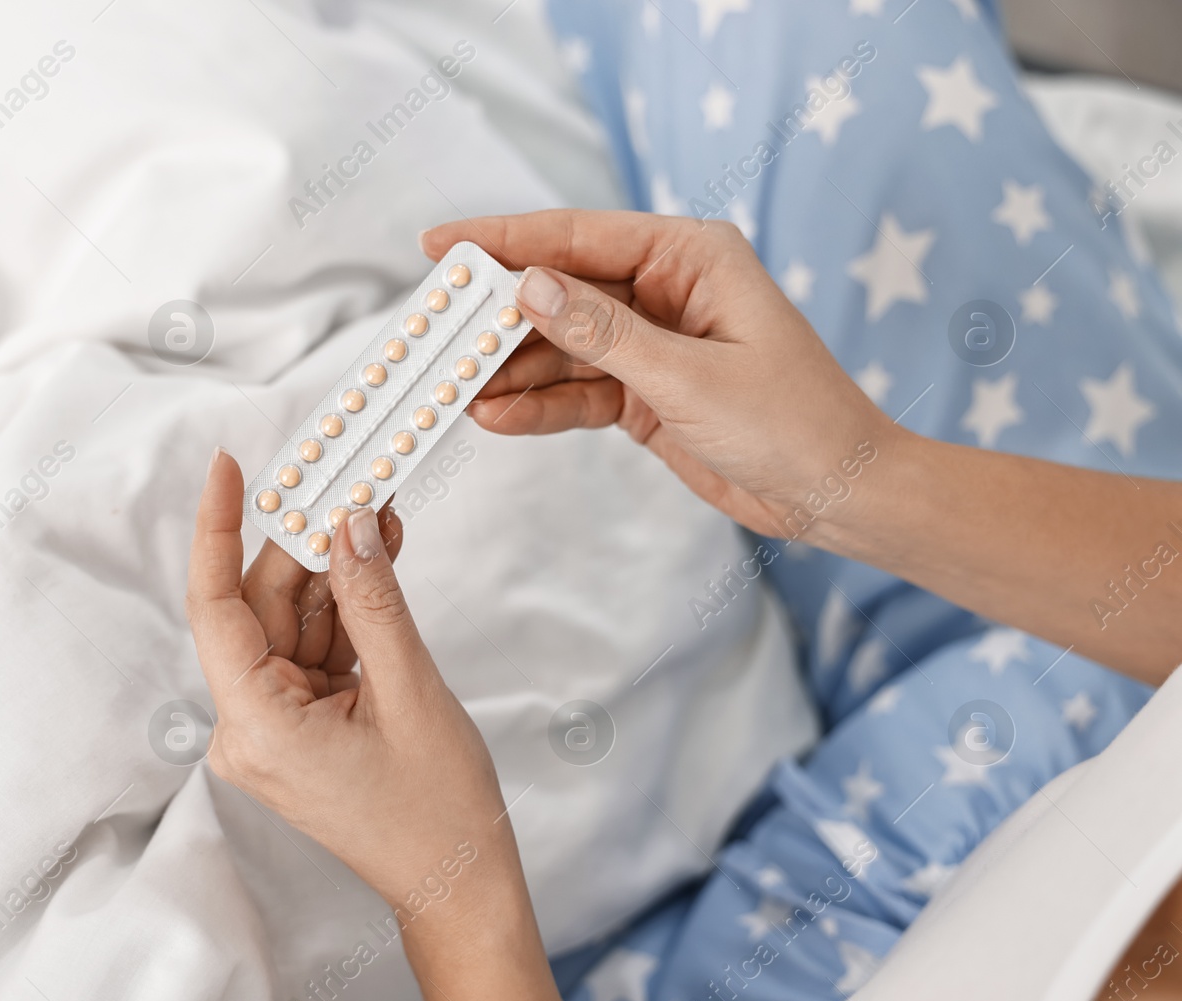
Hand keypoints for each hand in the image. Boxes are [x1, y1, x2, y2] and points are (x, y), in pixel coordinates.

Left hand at [187, 448, 591, 1000]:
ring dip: (336, 570)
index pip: (215, 607)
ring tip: (383, 518)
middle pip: (262, 607)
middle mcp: (250, 727)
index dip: (217, 530)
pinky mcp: (301, 724)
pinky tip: (379, 562)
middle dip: (307, 543)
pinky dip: (347, 608)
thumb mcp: (410, 690)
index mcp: (257, 727)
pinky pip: (314, 647)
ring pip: (292, 621)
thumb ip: (373, 600)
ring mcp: (275, 727)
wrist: (458, 880)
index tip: (229, 468)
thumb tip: (349, 523)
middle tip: (349, 480)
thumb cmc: (436, 810)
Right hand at [422, 210, 901, 543]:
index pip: (580, 236)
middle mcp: (666, 289)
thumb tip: (528, 286)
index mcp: (690, 256)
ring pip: (561, 345)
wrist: (836, 494)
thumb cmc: (791, 422)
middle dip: (498, 313)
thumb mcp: (688, 376)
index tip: (441, 245)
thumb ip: (602, 333)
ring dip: (511, 369)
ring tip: (454, 387)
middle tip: (434, 330)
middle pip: (561, 290)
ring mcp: (652, 342)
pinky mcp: (645, 392)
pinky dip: (539, 405)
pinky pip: (577, 390)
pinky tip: (496, 416)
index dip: (505, 239)